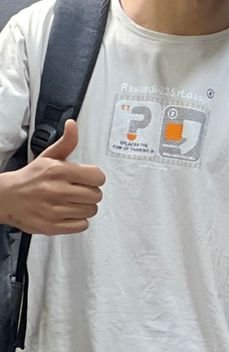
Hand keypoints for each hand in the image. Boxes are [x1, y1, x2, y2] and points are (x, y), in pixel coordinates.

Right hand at [0, 119, 104, 235]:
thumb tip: (73, 125)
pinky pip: (82, 226)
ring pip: (91, 211)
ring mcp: (54, 210)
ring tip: (72, 202)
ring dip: (85, 207)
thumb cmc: (30, 178)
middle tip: (78, 191)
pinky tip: (68, 213)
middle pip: (96, 195)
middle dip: (90, 193)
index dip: (95, 178)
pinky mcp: (51, 226)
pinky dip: (78, 221)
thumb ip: (66, 143)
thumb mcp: (48, 157)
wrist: (5, 197)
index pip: (97, 177)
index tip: (88, 179)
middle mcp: (57, 190)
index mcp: (58, 171)